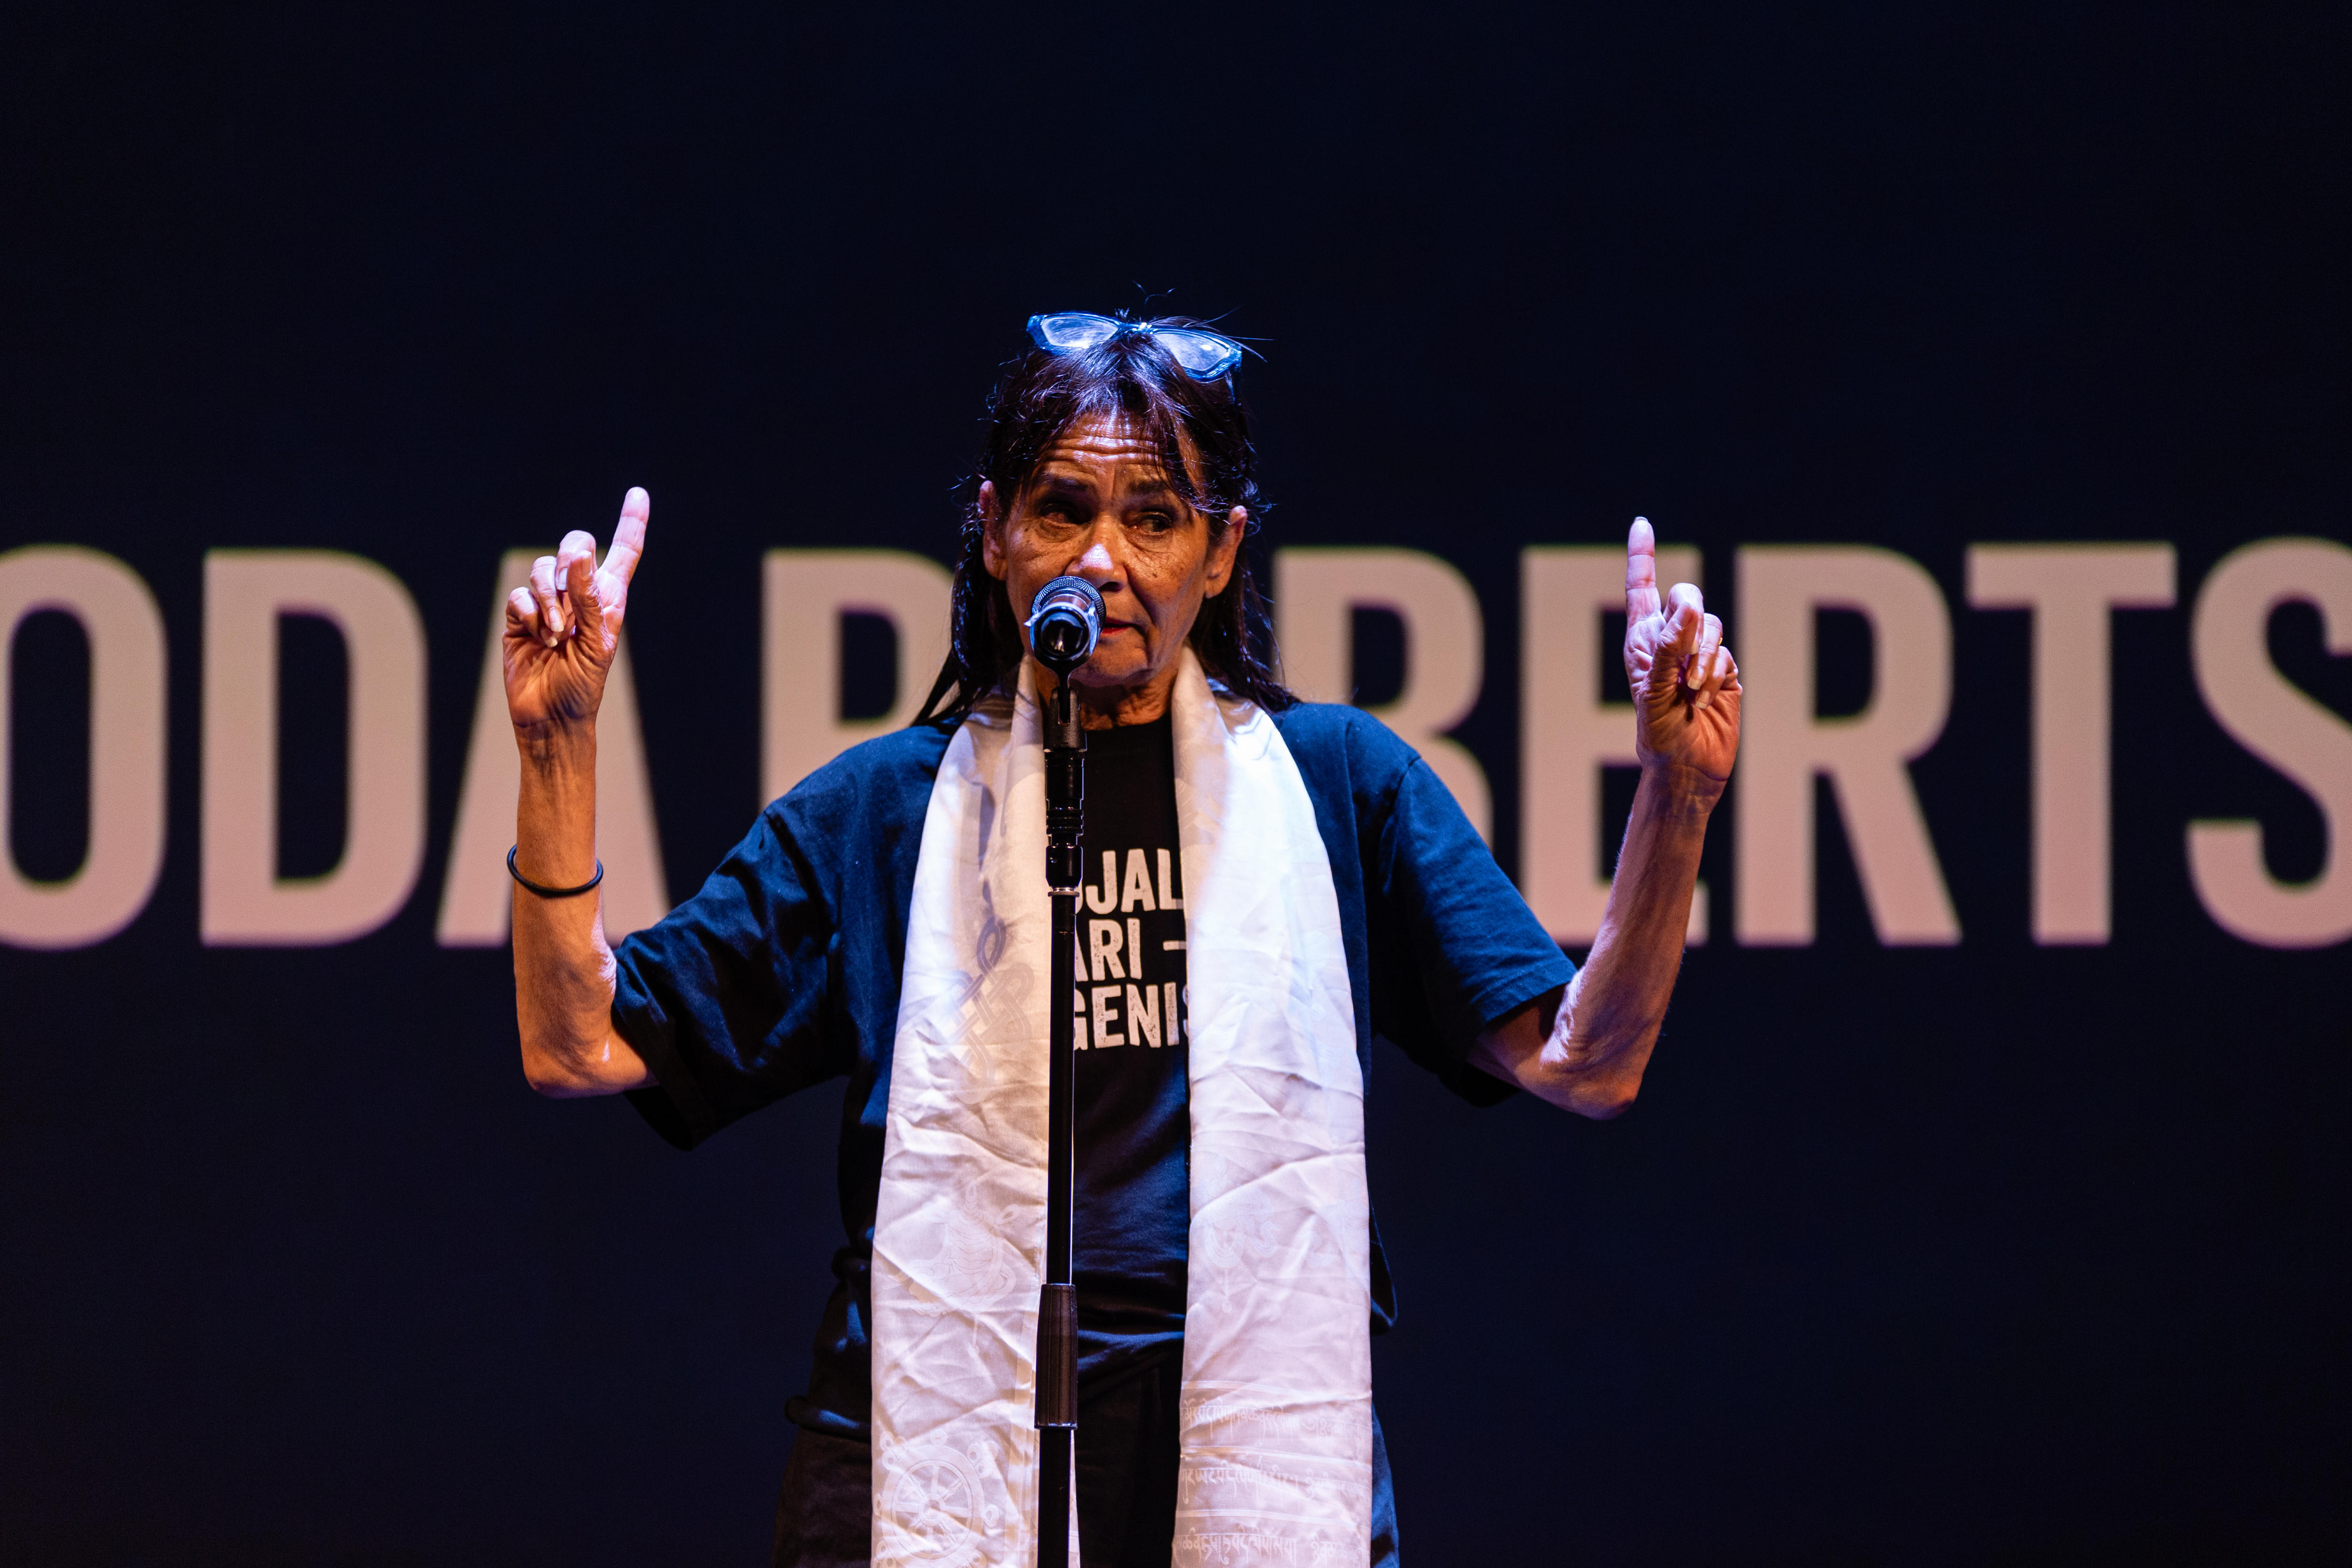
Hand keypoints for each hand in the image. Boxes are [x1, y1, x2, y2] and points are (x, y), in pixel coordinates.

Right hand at [504, 488, 648, 740]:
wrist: (551, 715)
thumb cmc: (583, 683)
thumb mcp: (596, 641)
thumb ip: (588, 597)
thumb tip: (578, 554)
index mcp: (609, 598)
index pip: (624, 553)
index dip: (631, 523)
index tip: (639, 494)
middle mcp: (579, 595)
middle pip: (574, 547)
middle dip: (572, 560)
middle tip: (572, 601)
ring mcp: (547, 603)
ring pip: (543, 569)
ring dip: (549, 600)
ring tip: (555, 634)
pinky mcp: (519, 616)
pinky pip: (519, 595)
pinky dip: (528, 614)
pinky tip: (537, 638)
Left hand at [1623, 516, 1739, 783]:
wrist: (1687, 766)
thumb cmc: (1658, 731)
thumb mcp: (1654, 689)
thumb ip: (1670, 645)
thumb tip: (1689, 604)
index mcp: (1642, 639)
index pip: (1640, 588)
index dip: (1641, 555)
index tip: (1641, 522)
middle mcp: (1671, 640)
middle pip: (1686, 598)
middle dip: (1687, 623)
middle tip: (1680, 663)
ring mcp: (1700, 654)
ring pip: (1711, 625)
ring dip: (1701, 660)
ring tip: (1690, 694)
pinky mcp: (1724, 668)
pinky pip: (1725, 652)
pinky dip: (1715, 674)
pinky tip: (1704, 700)